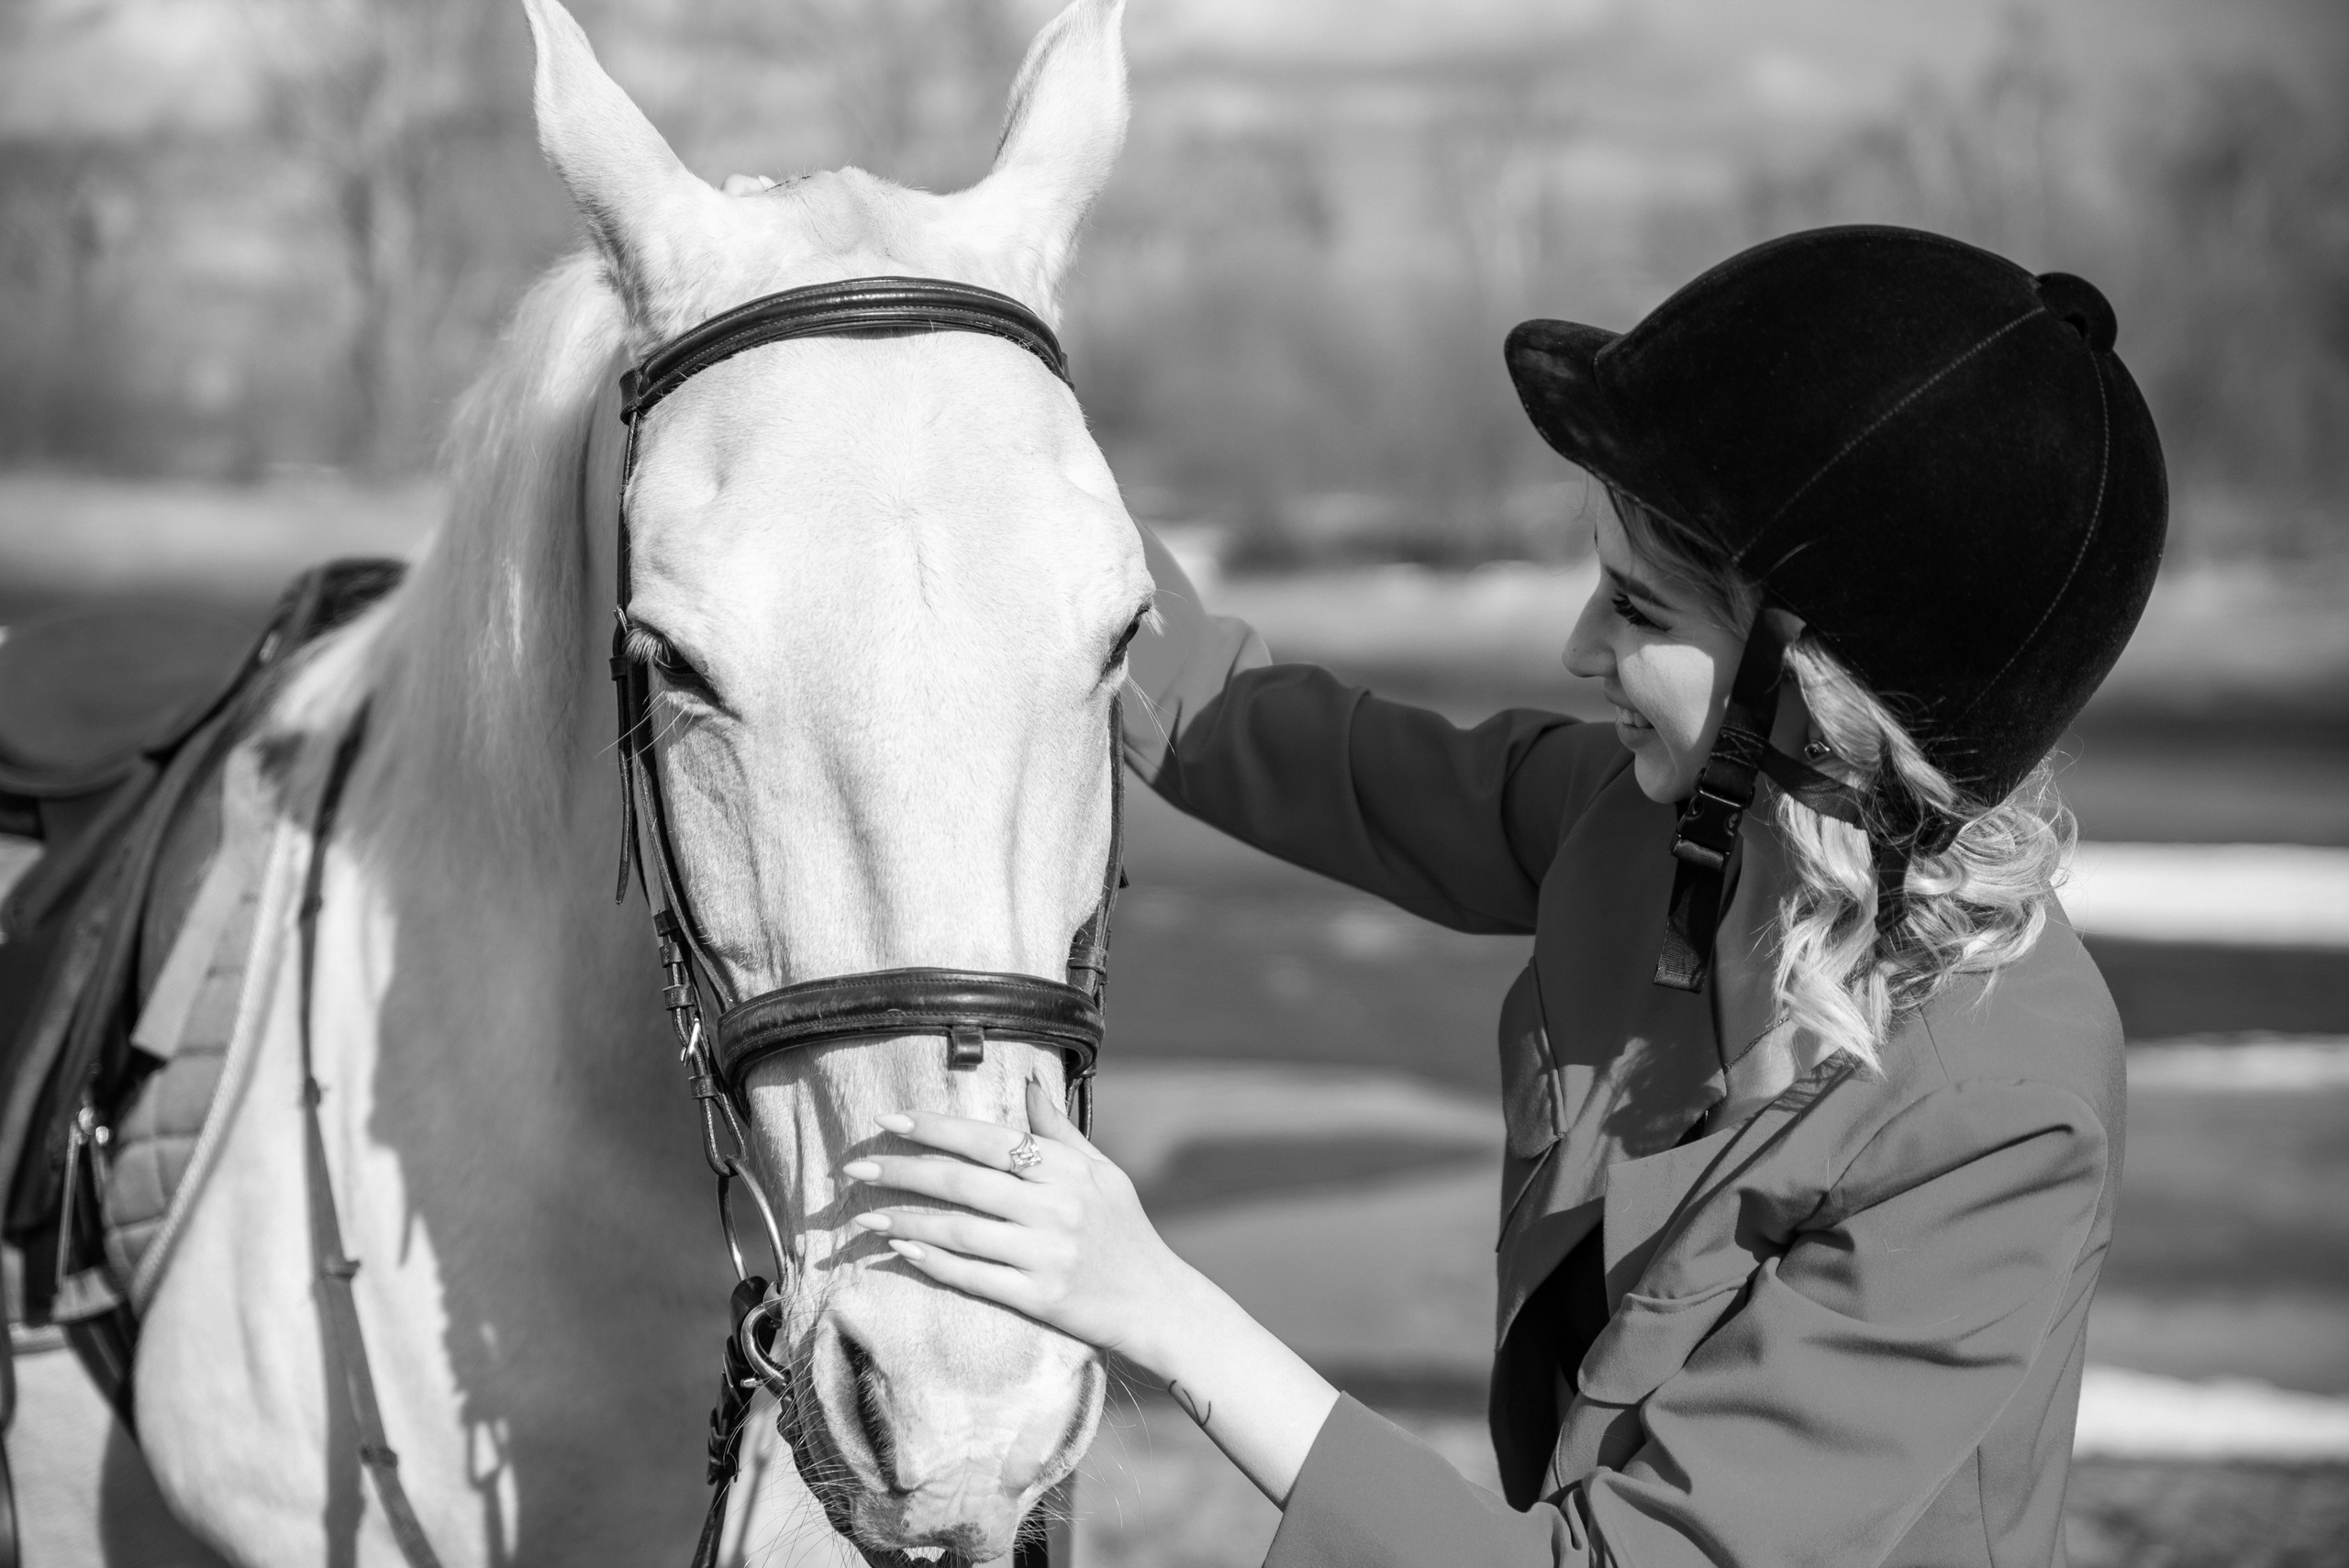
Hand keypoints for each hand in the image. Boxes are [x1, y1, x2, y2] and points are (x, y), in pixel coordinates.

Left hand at [842, 1074, 1202, 1368]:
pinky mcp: (1041, 1298)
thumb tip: (1029, 1078)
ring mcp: (1048, 1254)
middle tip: (854, 1169)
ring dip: (905, 1220)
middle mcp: (1057, 1206)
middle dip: (903, 1171)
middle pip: (964, 1181)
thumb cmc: (1125, 1231)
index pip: (990, 1139)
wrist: (1159, 1303)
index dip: (936, 1128)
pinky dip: (934, 1261)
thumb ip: (1058, 1129)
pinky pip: (975, 1276)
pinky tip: (900, 1249)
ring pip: (961, 1230)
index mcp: (1068, 1170)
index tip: (890, 1120)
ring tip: (863, 1218)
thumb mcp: (1102, 1171)